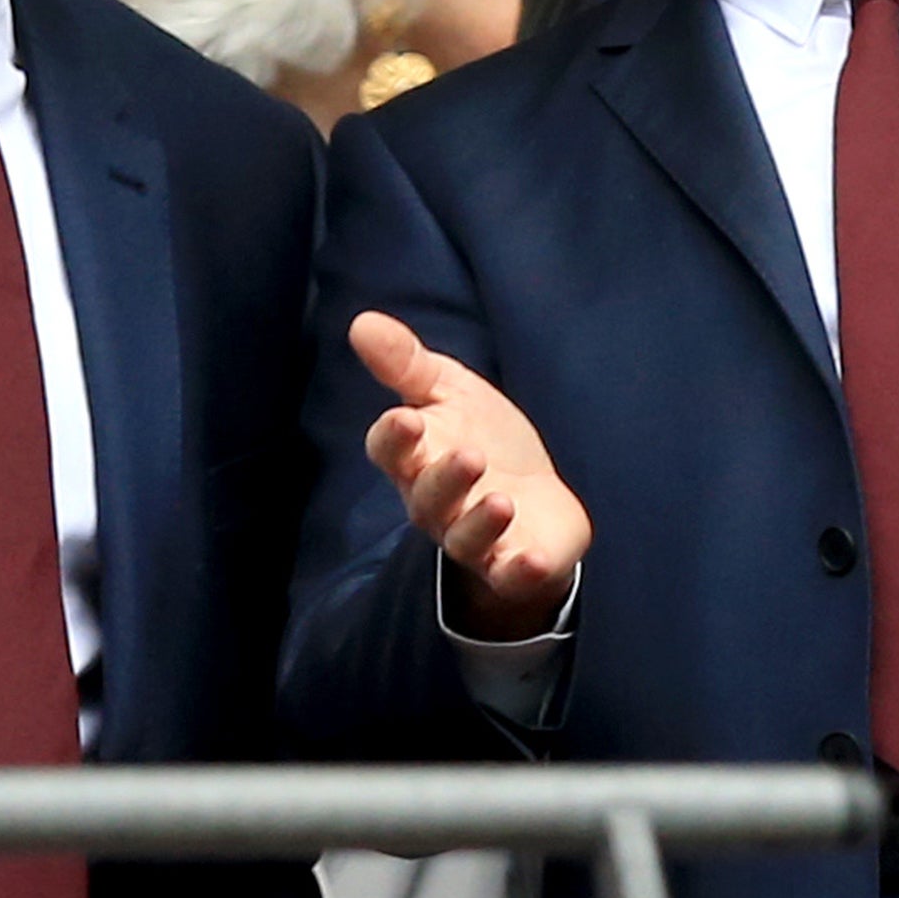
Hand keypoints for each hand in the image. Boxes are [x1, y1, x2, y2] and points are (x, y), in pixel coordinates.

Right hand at [352, 310, 591, 639]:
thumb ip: (406, 363)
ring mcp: (473, 540)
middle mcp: (437, 505)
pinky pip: (508, 576)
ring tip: (501, 502)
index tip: (405, 419)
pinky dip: (519, 571)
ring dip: (480, 522)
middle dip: (446, 478)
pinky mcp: (510, 566)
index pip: (391, 451)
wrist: (537, 501)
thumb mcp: (450, 392)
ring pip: (464, 537)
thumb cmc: (485, 440)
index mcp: (416, 459)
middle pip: (428, 497)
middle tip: (469, 455)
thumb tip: (361, 322)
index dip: (395, 438)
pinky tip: (531, 560)